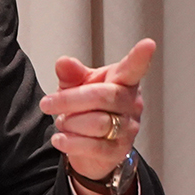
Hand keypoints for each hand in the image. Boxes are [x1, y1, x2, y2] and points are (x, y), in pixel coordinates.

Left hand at [38, 38, 153, 181]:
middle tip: (46, 103)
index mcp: (123, 82)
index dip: (140, 58)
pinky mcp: (119, 151)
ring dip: (70, 122)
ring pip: (97, 123)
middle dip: (69, 100)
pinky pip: (94, 146)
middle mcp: (131, 104)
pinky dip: (71, 142)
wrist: (90, 148)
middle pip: (103, 97)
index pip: (133, 69)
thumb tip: (63, 62)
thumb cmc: (87, 108)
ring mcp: (128, 128)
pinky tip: (60, 139)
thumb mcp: (76, 86)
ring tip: (62, 122)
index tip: (148, 44)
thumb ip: (72, 74)